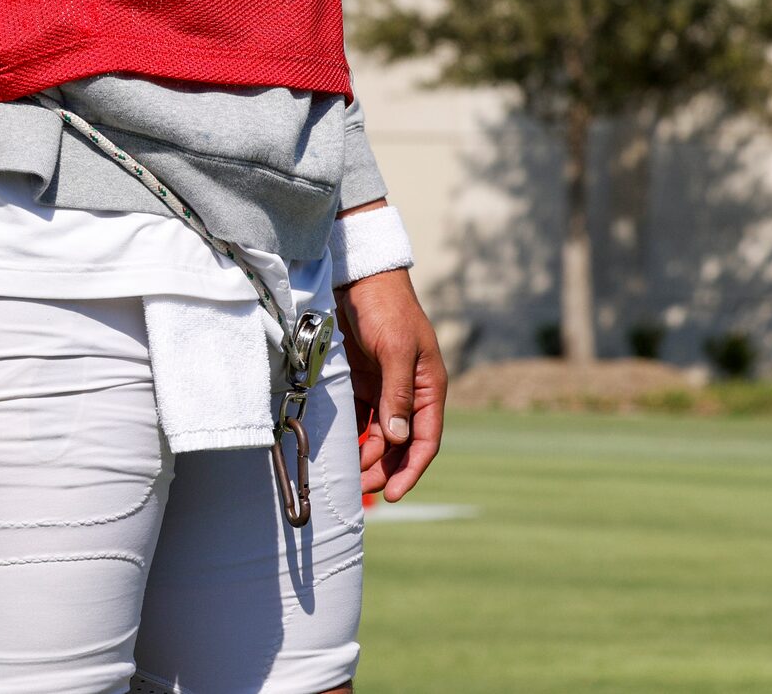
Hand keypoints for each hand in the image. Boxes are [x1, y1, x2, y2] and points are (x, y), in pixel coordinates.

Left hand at [334, 267, 446, 502]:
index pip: (425, 439)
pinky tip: (342, 448)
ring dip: (369, 456)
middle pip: (401, 444)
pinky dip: (355, 436)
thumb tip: (400, 438)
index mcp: (429, 387)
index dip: (411, 469)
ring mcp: (386, 388)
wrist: (361, 278)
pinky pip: (362, 418)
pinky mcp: (364, 382)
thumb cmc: (386, 309)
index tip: (393, 493)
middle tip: (361, 487)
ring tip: (349, 473)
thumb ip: (398, 394)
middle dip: (385, 468)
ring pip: (381, 436)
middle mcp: (410, 393)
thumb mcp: (395, 349)